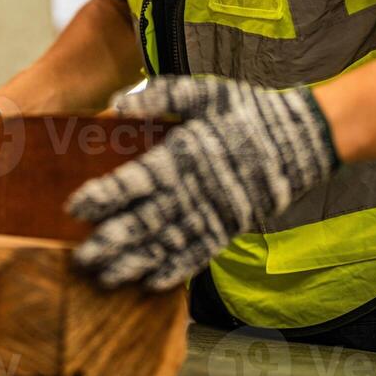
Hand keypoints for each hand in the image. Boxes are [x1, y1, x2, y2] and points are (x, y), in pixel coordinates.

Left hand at [65, 76, 337, 290]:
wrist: (301, 139)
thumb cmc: (247, 111)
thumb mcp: (204, 92)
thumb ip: (161, 96)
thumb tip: (118, 103)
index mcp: (183, 156)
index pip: (134, 181)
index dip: (104, 196)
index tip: (75, 207)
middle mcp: (194, 191)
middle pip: (145, 222)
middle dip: (111, 241)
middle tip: (81, 258)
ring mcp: (213, 214)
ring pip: (167, 245)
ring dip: (135, 263)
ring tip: (106, 277)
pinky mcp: (229, 228)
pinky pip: (199, 254)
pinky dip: (176, 271)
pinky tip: (152, 283)